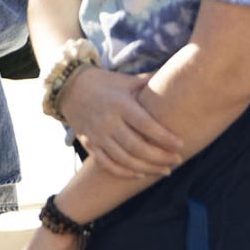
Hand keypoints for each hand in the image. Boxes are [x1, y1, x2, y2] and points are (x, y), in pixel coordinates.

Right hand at [58, 67, 182, 178]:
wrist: (69, 87)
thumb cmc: (105, 83)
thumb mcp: (126, 80)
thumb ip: (150, 82)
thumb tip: (180, 74)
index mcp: (120, 104)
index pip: (146, 125)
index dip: (165, 137)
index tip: (181, 144)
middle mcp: (108, 121)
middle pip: (137, 146)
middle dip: (160, 157)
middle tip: (178, 160)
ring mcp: (97, 134)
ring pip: (124, 159)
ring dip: (147, 168)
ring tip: (165, 171)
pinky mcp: (88, 143)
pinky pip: (106, 163)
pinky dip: (124, 172)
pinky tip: (140, 174)